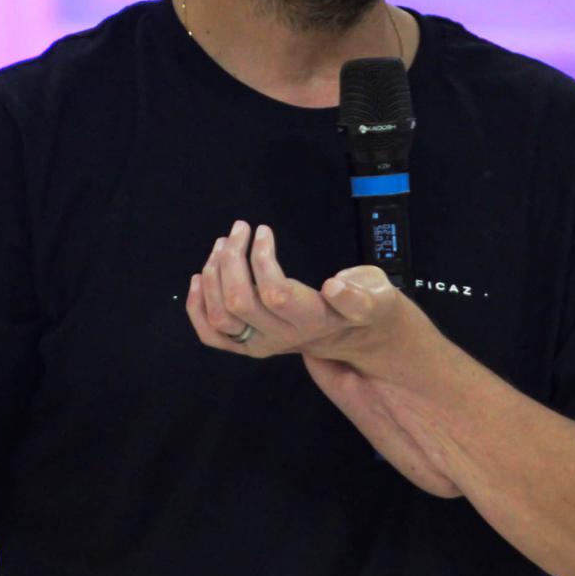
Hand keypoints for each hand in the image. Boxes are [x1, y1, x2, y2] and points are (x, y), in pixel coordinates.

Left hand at [184, 219, 403, 362]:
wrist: (351, 336)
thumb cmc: (364, 306)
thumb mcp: (378, 297)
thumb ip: (361, 295)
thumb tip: (334, 286)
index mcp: (314, 320)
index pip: (277, 294)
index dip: (263, 261)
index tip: (264, 230)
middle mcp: (283, 337)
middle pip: (240, 302)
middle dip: (232, 258)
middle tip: (240, 228)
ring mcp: (262, 344)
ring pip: (222, 317)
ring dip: (213, 275)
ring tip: (224, 243)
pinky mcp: (248, 347)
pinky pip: (211, 336)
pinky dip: (197, 307)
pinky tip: (199, 277)